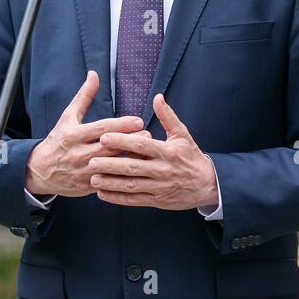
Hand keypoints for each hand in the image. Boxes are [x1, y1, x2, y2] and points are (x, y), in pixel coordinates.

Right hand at [24, 71, 149, 196]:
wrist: (39, 170)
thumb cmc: (58, 139)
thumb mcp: (68, 116)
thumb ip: (84, 96)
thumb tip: (94, 74)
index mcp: (74, 135)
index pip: (101, 129)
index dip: (121, 125)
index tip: (139, 121)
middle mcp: (78, 153)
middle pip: (108, 148)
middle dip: (129, 142)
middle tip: (148, 135)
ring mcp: (82, 171)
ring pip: (110, 166)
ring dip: (129, 159)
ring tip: (146, 152)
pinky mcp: (86, 186)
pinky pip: (107, 182)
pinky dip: (121, 177)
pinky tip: (136, 171)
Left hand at [85, 93, 218, 210]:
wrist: (206, 184)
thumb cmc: (191, 156)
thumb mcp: (183, 134)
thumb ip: (168, 116)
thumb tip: (157, 97)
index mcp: (167, 152)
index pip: (141, 145)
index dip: (122, 141)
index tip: (104, 137)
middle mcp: (162, 170)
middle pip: (133, 167)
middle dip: (111, 164)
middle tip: (91, 160)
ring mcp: (159, 187)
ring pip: (131, 186)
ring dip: (111, 183)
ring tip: (93, 178)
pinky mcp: (156, 201)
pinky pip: (134, 200)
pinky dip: (118, 198)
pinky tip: (103, 194)